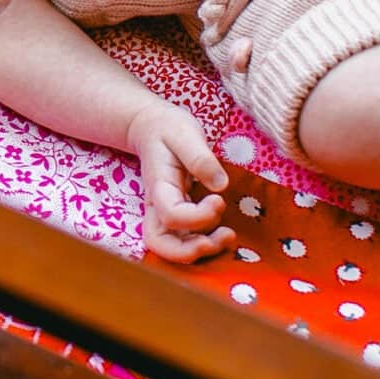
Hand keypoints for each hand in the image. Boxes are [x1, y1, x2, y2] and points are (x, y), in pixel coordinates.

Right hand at [126, 101, 233, 262]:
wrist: (150, 126)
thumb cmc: (168, 128)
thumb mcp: (185, 133)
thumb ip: (200, 158)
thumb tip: (221, 185)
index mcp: (159, 185)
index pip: (171, 215)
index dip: (198, 217)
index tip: (218, 199)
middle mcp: (157, 205)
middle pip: (161, 243)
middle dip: (191, 251)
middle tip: (223, 236)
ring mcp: (164, 212)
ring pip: (171, 247)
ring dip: (200, 251)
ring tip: (229, 236)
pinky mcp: (176, 215)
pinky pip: (183, 239)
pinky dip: (203, 244)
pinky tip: (223, 232)